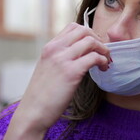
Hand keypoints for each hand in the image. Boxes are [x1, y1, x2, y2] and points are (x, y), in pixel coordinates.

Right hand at [3, 22, 110, 139]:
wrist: (33, 113)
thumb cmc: (42, 95)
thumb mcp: (48, 68)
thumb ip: (60, 57)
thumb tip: (81, 53)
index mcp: (49, 47)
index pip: (73, 27)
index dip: (89, 34)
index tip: (95, 46)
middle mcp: (55, 49)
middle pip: (84, 30)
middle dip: (98, 39)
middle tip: (103, 52)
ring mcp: (62, 59)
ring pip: (91, 41)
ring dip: (104, 50)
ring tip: (106, 61)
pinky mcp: (71, 72)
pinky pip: (94, 57)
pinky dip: (103, 61)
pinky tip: (103, 69)